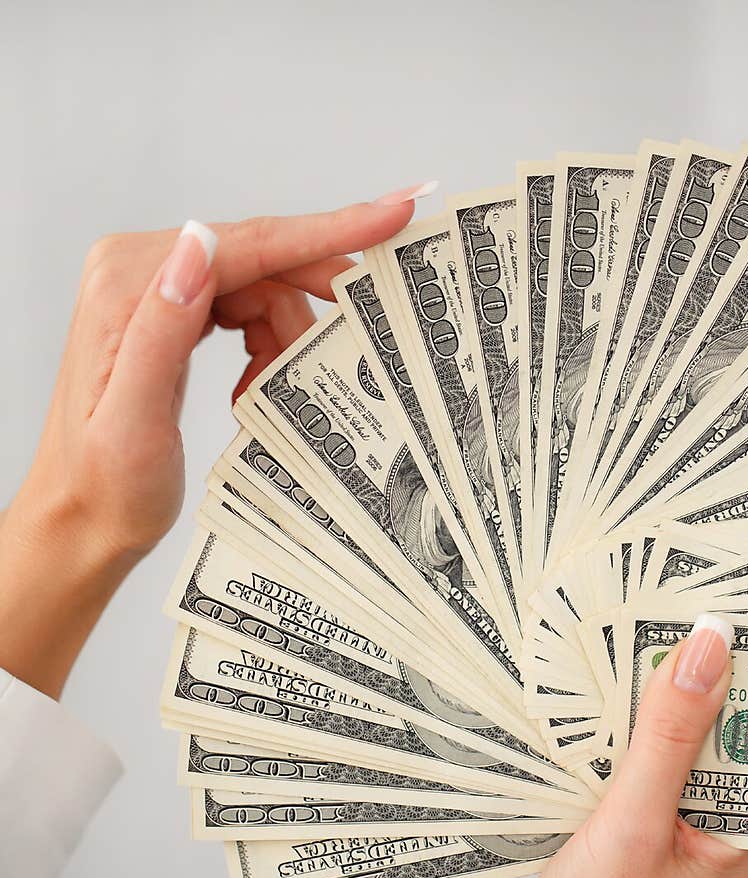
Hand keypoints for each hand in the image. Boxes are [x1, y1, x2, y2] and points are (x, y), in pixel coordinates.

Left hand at [0, 190, 423, 697]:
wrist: (82, 519)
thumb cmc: (105, 486)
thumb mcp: (134, 417)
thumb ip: (164, 328)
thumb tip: (200, 243)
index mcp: (126, 286)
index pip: (243, 245)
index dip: (324, 233)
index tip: (392, 214)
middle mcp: (136, 271)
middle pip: (259, 261)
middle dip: (310, 301)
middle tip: (367, 328)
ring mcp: (154, 290)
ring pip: (259, 288)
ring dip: (282, 341)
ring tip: (266, 397)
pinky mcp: (168, 314)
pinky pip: (243, 309)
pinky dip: (265, 347)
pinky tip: (254, 389)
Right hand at [484, 616, 747, 877]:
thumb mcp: (633, 826)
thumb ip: (669, 737)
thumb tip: (708, 651)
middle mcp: (733, 841)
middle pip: (746, 744)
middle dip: (727, 685)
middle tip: (700, 617)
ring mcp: (688, 843)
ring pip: (695, 756)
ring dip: (676, 712)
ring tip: (653, 649)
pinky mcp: (646, 843)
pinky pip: (654, 778)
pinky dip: (637, 745)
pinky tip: (610, 713)